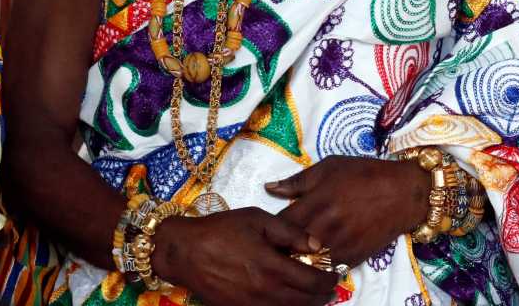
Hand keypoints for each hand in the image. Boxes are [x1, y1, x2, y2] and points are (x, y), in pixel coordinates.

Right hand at [152, 207, 337, 305]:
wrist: (184, 251)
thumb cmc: (222, 230)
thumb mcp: (259, 220)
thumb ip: (291, 233)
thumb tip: (318, 246)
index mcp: (272, 267)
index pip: (312, 282)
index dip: (328, 281)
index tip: (334, 276)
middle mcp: (264, 290)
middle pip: (304, 302)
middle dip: (322, 297)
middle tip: (329, 289)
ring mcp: (249, 304)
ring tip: (313, 297)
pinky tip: (287, 301)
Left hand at [267, 155, 430, 266]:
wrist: (405, 193)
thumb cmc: (366, 174)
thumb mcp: (331, 166)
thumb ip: (298, 180)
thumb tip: (268, 188)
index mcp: (315, 201)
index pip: (278, 223)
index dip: (271, 227)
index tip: (272, 227)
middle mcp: (324, 225)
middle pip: (288, 247)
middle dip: (281, 246)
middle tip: (280, 243)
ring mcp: (338, 244)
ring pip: (305, 262)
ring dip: (299, 258)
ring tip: (298, 253)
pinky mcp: (352, 257)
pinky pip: (326, 269)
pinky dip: (320, 265)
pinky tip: (320, 257)